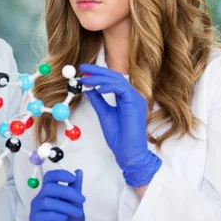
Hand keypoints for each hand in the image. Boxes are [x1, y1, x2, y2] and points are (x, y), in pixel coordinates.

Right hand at [30, 169, 84, 220]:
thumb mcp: (76, 204)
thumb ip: (76, 188)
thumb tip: (78, 171)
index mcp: (49, 192)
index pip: (49, 177)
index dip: (60, 175)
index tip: (73, 178)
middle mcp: (40, 199)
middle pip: (49, 188)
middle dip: (67, 192)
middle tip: (82, 200)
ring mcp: (36, 210)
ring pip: (47, 202)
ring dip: (65, 206)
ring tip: (77, 213)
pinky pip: (42, 215)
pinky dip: (55, 216)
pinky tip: (64, 219)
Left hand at [80, 64, 161, 186]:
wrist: (128, 152)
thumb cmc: (119, 137)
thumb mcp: (104, 113)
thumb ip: (98, 100)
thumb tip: (88, 88)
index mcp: (126, 98)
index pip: (113, 80)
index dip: (99, 73)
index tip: (84, 71)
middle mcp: (133, 96)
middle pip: (115, 76)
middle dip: (98, 71)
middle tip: (83, 68)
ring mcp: (136, 99)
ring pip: (118, 80)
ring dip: (100, 78)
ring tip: (86, 79)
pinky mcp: (136, 103)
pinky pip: (121, 89)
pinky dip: (108, 86)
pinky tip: (97, 88)